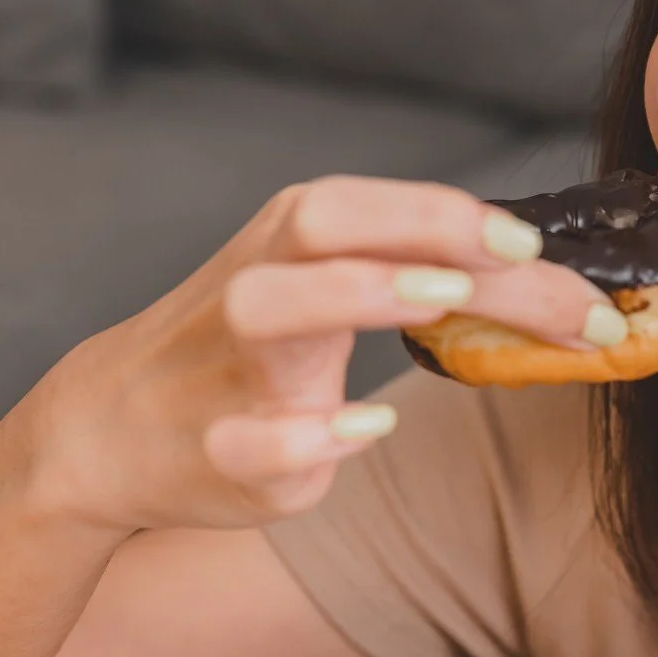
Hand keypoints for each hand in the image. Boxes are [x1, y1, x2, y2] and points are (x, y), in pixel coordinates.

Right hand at [19, 175, 627, 534]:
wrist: (110, 427)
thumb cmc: (248, 350)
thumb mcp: (320, 287)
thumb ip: (412, 277)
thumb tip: (547, 284)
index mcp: (288, 240)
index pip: (377, 207)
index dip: (456, 214)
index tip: (541, 245)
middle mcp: (254, 285)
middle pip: (330, 229)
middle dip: (430, 233)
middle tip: (534, 268)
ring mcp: (225, 366)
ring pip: (269, 308)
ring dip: (356, 292)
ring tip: (441, 297)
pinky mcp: (212, 448)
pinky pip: (253, 439)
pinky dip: (308, 434)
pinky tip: (370, 427)